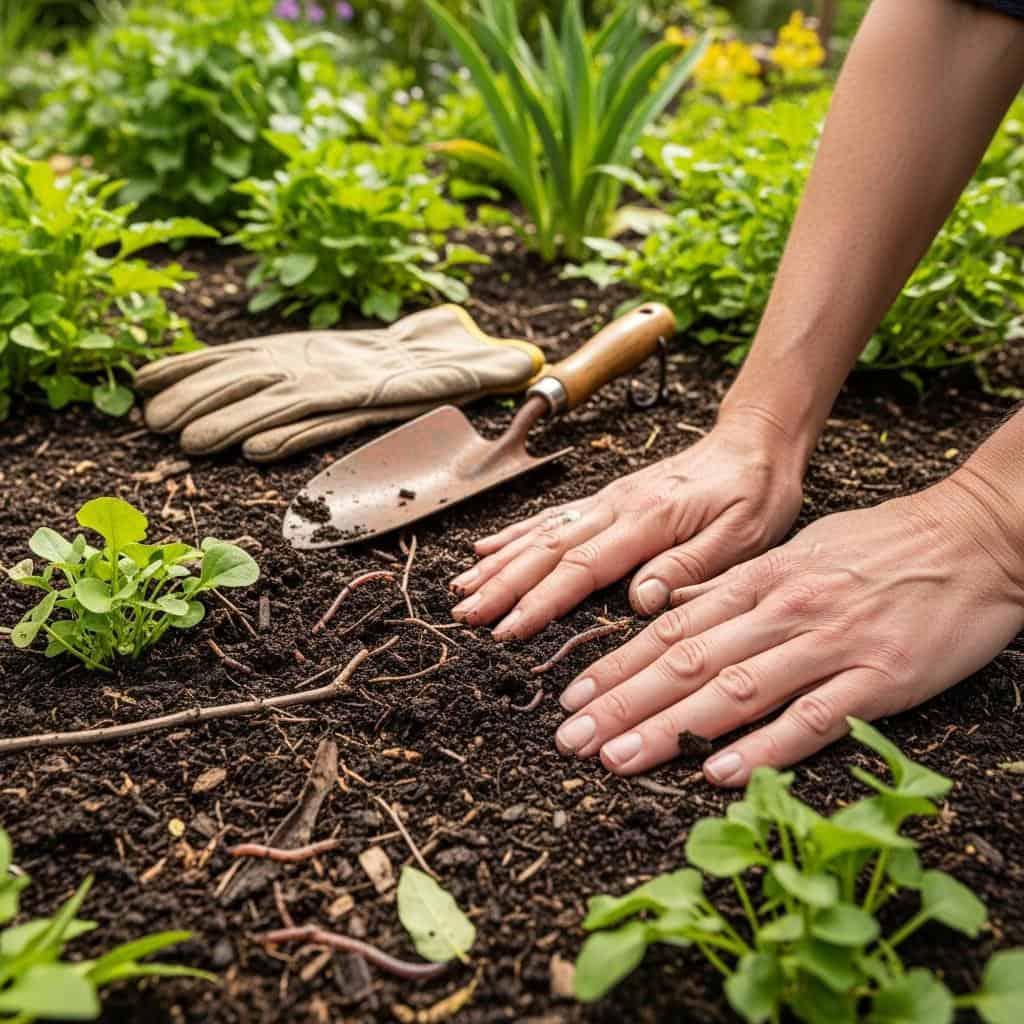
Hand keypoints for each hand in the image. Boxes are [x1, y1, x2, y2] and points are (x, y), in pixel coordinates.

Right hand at [449, 410, 804, 638]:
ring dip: (499, 562)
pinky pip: (553, 516)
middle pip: (547, 550)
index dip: (540, 600)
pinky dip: (516, 533)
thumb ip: (689, 566)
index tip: (506, 628)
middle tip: (464, 614)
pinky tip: (488, 548)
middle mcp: (616, 507)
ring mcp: (607, 501)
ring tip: (462, 588)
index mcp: (647, 521)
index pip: (582, 566)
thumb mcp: (743, 537)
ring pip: (541, 532)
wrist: (755, 442)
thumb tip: (638, 600)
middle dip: (502, 584)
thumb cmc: (754, 492)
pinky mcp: (607, 499)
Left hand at [553, 476, 1023, 783]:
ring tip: (616, 760)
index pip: (671, 630)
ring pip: (734, 690)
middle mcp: (782, 611)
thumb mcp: (793, 553)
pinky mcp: (882, 679)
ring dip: (670, 728)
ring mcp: (830, 645)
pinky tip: (719, 772)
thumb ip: (729, 586)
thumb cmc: (879, 547)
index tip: (572, 698)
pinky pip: (814, 718)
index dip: (617, 667)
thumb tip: (666, 608)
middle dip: (621, 704)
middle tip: (569, 740)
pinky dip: (764, 746)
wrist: (974, 537)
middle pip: (686, 662)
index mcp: (760, 581)